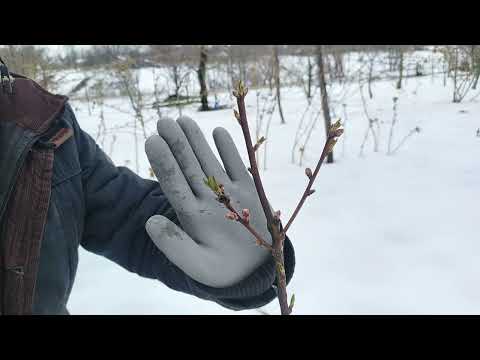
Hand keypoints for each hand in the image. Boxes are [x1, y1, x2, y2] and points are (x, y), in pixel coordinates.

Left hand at [145, 116, 271, 287]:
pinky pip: (238, 166)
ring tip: (183, 120)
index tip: (153, 141)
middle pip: (189, 166)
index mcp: (192, 215)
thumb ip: (174, 245)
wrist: (254, 270)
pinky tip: (217, 132)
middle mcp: (207, 199)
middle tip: (163, 122)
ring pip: (210, 161)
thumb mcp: (198, 265)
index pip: (173, 183)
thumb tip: (149, 222)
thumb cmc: (223, 271)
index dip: (163, 162)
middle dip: (176, 144)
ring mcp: (228, 192)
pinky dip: (229, 150)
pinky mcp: (249, 190)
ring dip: (197, 141)